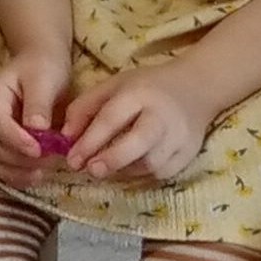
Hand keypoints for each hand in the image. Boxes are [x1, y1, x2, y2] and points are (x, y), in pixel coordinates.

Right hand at [0, 49, 74, 174]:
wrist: (42, 64)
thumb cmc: (44, 67)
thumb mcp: (44, 79)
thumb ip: (39, 104)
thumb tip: (36, 131)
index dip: (15, 140)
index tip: (39, 150)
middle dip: (19, 158)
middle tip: (49, 161)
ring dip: (15, 171)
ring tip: (43, 173)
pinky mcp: (4, 143)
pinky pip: (1, 166)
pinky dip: (16, 175)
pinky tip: (36, 176)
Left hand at [60, 65, 210, 184]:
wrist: (195, 89)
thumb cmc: (146, 87)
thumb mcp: (113, 86)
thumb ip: (85, 108)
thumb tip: (65, 138)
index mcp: (140, 93)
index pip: (112, 119)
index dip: (89, 141)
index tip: (72, 160)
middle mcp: (162, 116)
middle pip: (138, 143)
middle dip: (112, 159)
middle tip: (91, 170)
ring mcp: (180, 137)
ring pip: (150, 163)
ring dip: (124, 169)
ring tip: (107, 165)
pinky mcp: (189, 154)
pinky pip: (162, 172)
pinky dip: (142, 173)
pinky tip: (129, 167)